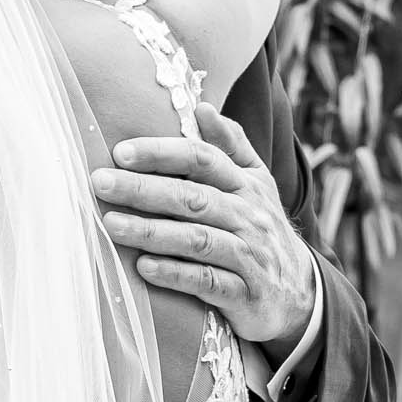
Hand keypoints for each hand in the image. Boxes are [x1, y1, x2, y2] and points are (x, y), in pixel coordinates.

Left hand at [91, 101, 315, 352]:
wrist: (300, 293)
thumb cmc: (260, 230)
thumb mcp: (256, 184)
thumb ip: (231, 146)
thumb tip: (202, 106)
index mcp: (247, 185)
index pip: (203, 159)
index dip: (162, 153)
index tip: (121, 152)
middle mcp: (249, 217)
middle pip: (193, 197)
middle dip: (144, 189)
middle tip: (101, 183)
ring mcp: (248, 256)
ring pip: (197, 239)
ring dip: (152, 232)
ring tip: (111, 224)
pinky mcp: (244, 295)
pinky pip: (207, 282)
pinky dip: (175, 273)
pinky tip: (143, 268)